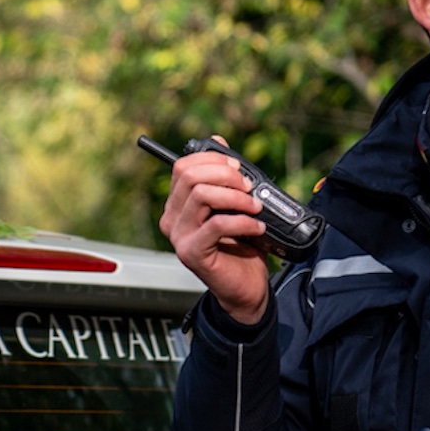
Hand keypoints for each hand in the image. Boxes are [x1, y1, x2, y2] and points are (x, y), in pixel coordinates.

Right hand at [159, 137, 269, 324]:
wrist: (247, 287)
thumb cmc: (241, 247)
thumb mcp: (235, 205)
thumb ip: (225, 177)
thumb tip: (219, 142)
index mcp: (178, 204)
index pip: (183, 167)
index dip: (212, 160)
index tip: (238, 168)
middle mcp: (172, 218)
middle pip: (190, 176)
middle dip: (226, 175)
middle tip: (248, 187)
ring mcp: (179, 236)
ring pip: (201, 195)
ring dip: (236, 197)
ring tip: (254, 207)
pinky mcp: (191, 253)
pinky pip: (216, 224)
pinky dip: (243, 221)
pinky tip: (257, 227)